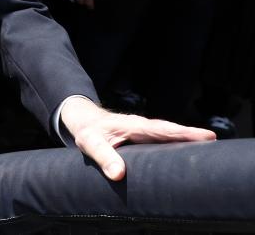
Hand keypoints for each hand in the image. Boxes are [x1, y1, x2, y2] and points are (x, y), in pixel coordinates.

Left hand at [59, 97, 215, 180]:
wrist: (82, 120)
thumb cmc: (87, 131)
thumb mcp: (90, 144)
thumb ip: (103, 157)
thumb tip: (119, 174)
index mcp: (133, 125)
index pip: (162, 129)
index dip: (183, 133)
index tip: (205, 136)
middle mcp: (142, 127)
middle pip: (171, 131)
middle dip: (191, 136)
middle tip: (213, 141)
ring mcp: (144, 132)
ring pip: (169, 136)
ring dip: (186, 140)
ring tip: (207, 150)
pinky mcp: (143, 139)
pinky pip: (163, 141)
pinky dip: (176, 144)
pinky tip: (187, 155)